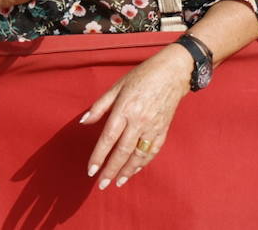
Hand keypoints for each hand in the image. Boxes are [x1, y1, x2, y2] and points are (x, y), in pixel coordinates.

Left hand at [80, 46, 190, 189]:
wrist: (174, 72)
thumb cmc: (143, 75)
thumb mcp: (118, 86)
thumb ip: (100, 106)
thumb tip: (83, 122)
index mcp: (125, 108)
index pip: (108, 138)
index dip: (98, 156)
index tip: (91, 171)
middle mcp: (139, 120)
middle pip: (122, 151)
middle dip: (110, 170)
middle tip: (101, 185)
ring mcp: (153, 126)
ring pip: (138, 155)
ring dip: (127, 171)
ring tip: (117, 182)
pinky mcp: (163, 129)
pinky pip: (152, 151)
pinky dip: (143, 163)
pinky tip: (134, 170)